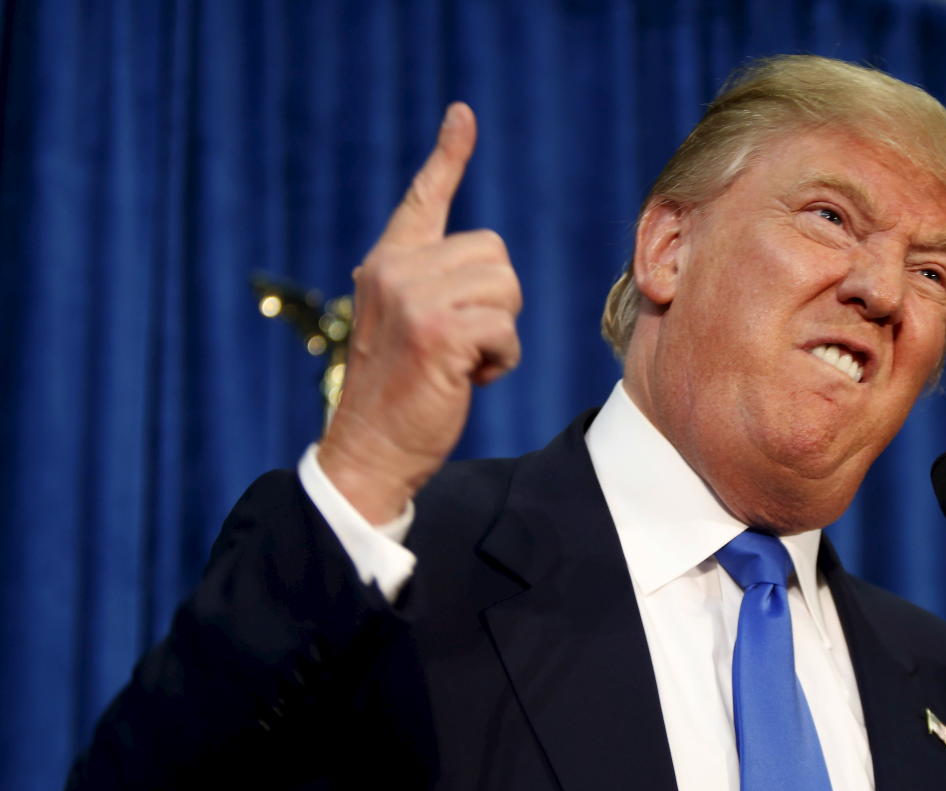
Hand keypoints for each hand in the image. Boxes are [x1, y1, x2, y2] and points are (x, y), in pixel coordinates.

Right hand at [317, 103, 521, 522]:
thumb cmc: (400, 393)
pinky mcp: (437, 332)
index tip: (463, 116)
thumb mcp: (408, 327)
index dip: (447, 156)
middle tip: (460, 343)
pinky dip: (500, 361)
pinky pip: (505, 330)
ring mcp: (414, 298)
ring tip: (460, 362)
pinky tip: (467, 379)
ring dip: (499, 334)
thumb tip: (487, 268)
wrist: (370, 449)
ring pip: (506, 290)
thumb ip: (434, 288)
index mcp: (388, 263)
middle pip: (496, 256)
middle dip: (496, 304)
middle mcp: (396, 270)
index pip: (424, 199)